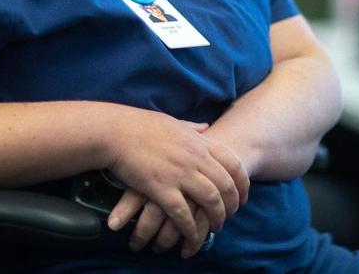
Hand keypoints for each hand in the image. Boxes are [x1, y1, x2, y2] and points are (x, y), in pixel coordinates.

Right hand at [103, 112, 248, 245]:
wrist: (115, 132)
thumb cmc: (140, 125)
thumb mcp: (173, 122)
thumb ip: (193, 128)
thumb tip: (207, 127)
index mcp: (199, 141)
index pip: (233, 163)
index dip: (243, 183)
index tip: (243, 197)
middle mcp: (195, 157)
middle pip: (226, 186)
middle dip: (232, 205)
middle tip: (229, 216)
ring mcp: (179, 173)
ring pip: (210, 201)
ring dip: (216, 218)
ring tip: (214, 228)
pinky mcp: (161, 188)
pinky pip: (183, 213)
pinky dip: (190, 227)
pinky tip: (190, 235)